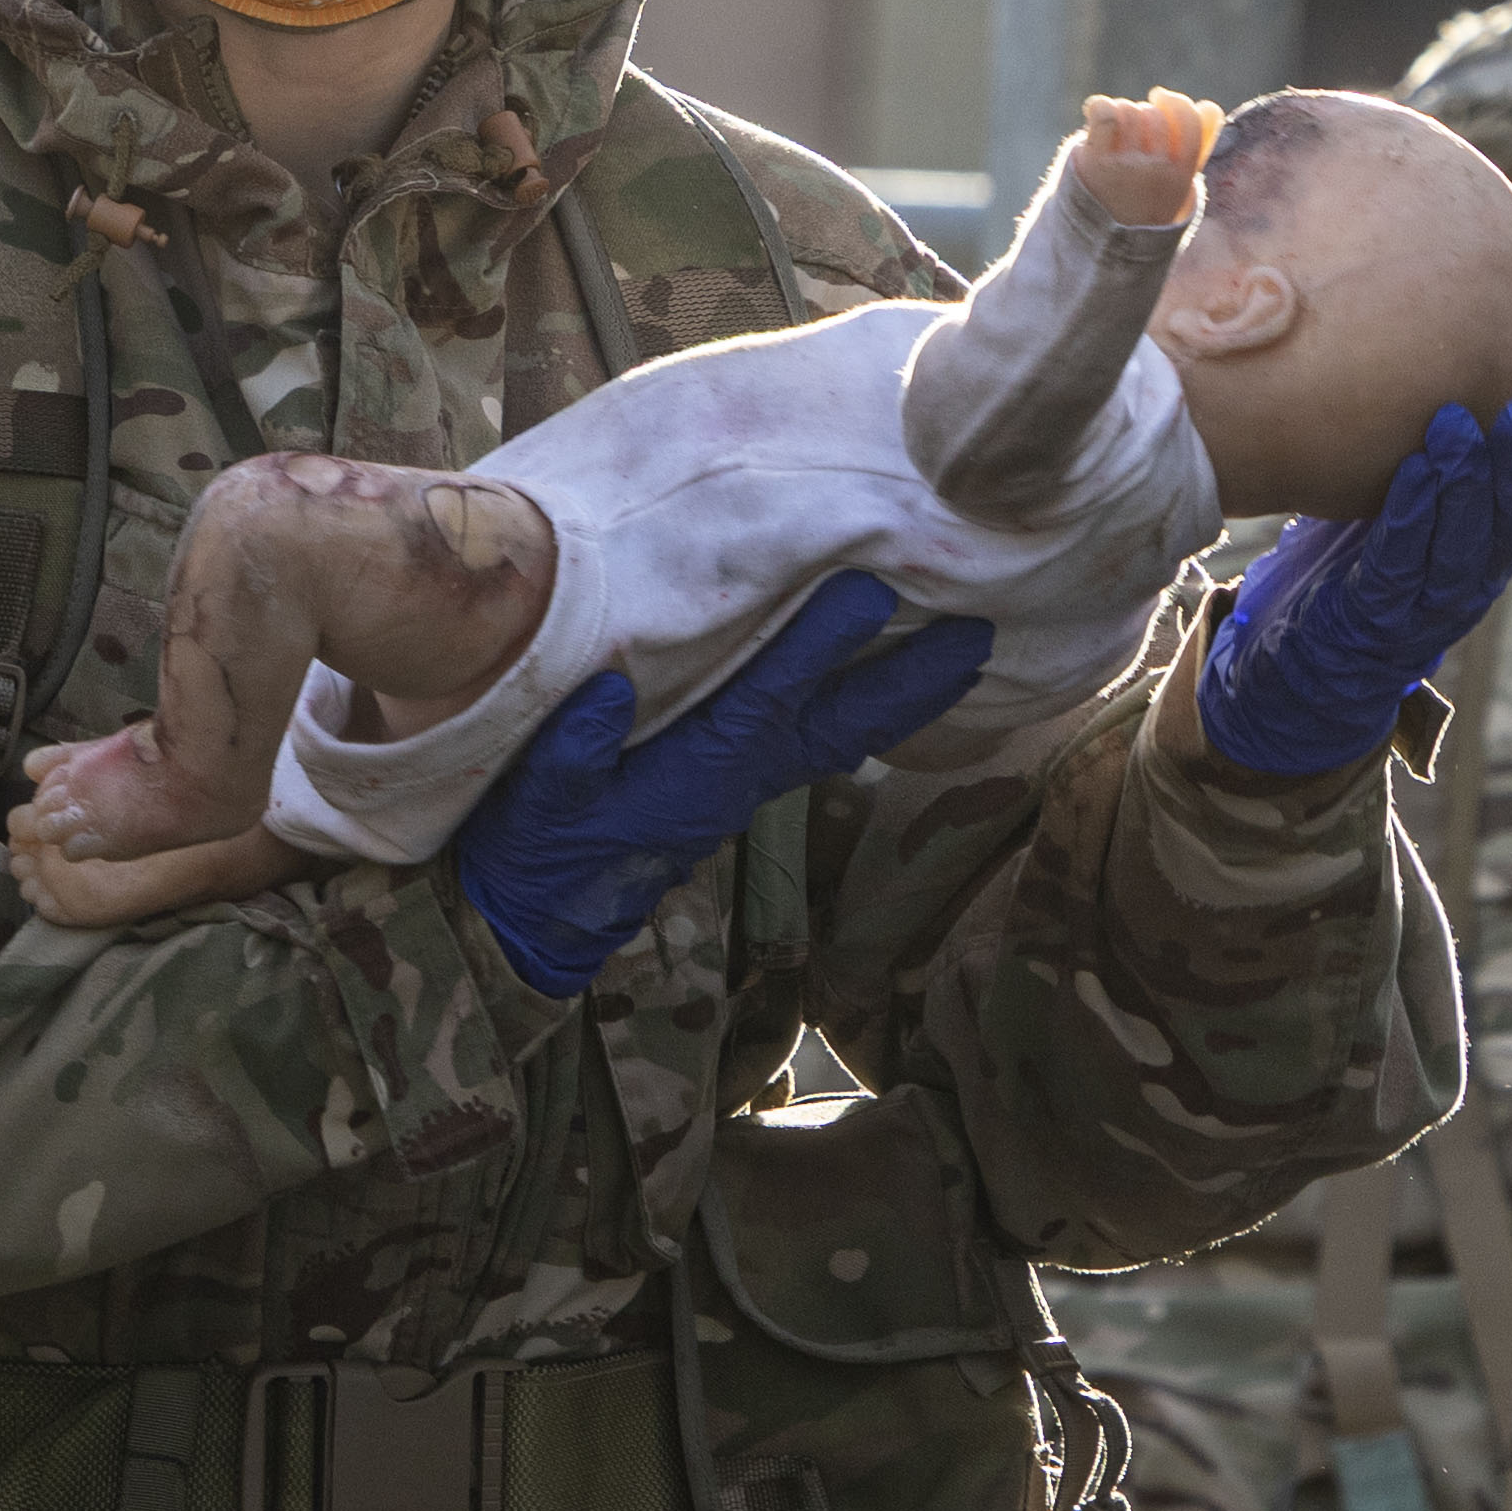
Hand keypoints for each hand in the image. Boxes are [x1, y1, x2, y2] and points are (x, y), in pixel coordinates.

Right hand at [441, 570, 999, 1000]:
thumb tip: (611, 690)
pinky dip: (865, 712)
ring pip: (842, 733)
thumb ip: (569, 752)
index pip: (768, 699)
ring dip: (904, 696)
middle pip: (842, 724)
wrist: (534, 919)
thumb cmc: (530, 851)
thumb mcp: (534, 801)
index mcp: (695, 773)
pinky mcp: (736, 784)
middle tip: (981, 636)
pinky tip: (890, 686)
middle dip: (911, 682)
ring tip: (964, 653)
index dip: (817, 645)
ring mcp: (744, 783)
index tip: (867, 592)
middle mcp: (738, 778)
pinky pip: (820, 741)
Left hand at [1193, 323, 1511, 780]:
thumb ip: (1454, 437)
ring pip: (1470, 537)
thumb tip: (1465, 338)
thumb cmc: (1374, 565)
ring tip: (1465, 422)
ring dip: (1472, 480)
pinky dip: (1411, 517)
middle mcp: (1487, 563)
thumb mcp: (1420, 496)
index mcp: (1506, 529)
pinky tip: (1413, 472)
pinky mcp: (1383, 618)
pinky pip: (1402, 564)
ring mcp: (1438, 598)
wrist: (1316, 672)